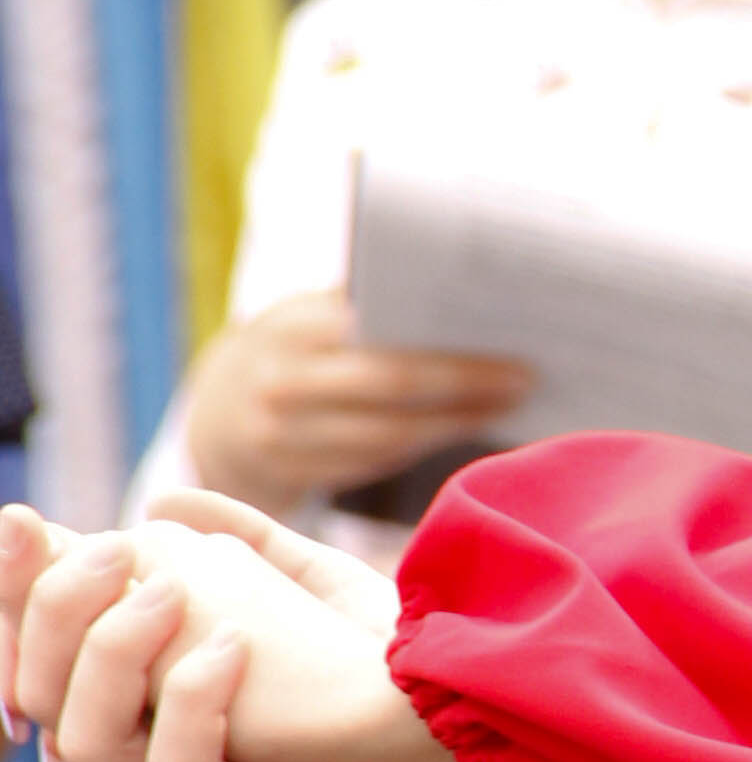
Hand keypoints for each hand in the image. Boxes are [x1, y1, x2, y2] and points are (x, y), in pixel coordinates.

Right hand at [3, 498, 458, 761]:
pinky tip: (232, 649)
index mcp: (159, 705)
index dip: (20, 593)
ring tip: (168, 591)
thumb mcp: (319, 600)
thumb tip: (164, 501)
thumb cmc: (400, 689)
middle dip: (48, 612)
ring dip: (114, 653)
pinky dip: (190, 704)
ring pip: (90, 742)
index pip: (48, 653)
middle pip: (43, 697)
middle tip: (107, 547)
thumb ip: (248, 549)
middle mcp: (162, 759)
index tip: (22, 517)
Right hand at [178, 290, 527, 517]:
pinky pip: (375, 462)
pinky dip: (427, 443)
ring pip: (389, 434)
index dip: (451, 350)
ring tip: (510, 404)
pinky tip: (466, 427)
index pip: (380, 341)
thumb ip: (360, 303)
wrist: (216, 413)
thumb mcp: (306, 314)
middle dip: (468, 385)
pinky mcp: (292, 473)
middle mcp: (282, 383)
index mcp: (291, 327)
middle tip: (526, 378)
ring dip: (457, 421)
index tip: (511, 341)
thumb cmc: (290, 348)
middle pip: (393, 389)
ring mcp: (283, 435)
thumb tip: (461, 288)